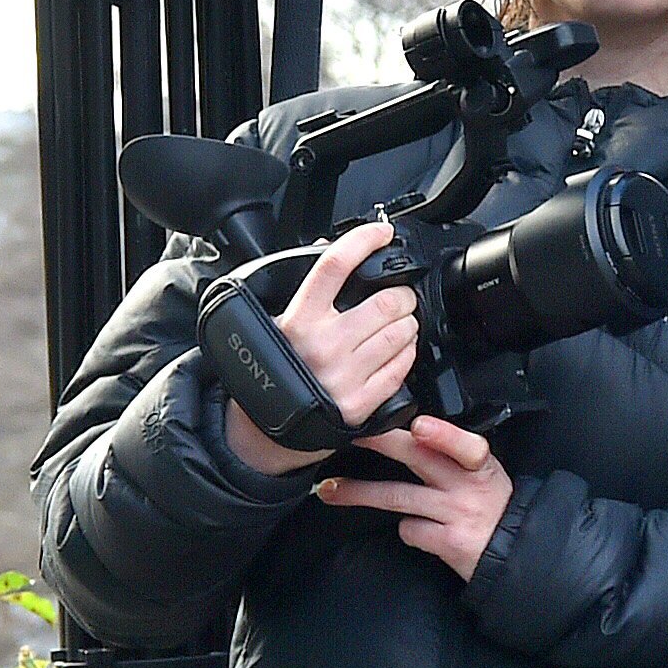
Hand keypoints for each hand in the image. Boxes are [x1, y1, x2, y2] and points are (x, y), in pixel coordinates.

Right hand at [221, 224, 414, 476]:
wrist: (259, 434)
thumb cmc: (273, 373)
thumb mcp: (277, 327)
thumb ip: (308, 295)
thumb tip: (333, 251)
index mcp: (298, 321)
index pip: (333, 267)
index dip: (363, 241)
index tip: (382, 233)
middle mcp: (321, 346)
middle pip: (387, 301)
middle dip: (401, 295)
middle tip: (397, 298)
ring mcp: (342, 376)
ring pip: (402, 331)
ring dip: (407, 323)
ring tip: (396, 325)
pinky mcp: (360, 403)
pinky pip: (403, 366)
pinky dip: (407, 354)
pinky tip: (394, 353)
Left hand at [318, 414, 510, 576]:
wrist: (513, 550)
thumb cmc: (493, 506)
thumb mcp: (485, 474)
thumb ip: (455, 457)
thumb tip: (412, 436)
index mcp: (480, 465)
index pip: (465, 445)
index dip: (442, 435)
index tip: (418, 425)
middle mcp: (467, 487)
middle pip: (420, 460)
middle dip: (382, 444)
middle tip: (353, 436)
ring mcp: (454, 515)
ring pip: (398, 498)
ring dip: (358, 492)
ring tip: (330, 489)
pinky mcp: (445, 542)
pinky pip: (409, 530)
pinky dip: (408, 529)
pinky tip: (418, 530)